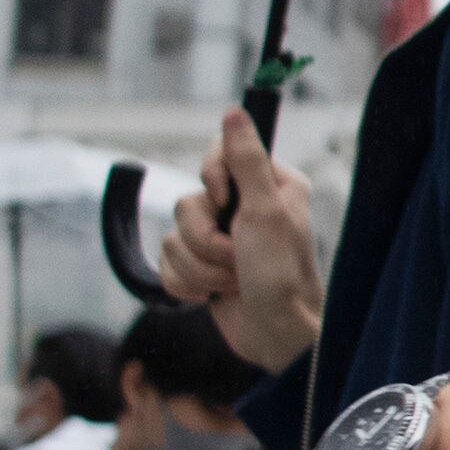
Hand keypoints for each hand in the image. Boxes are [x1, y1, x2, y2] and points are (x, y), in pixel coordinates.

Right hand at [158, 109, 322, 375]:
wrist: (276, 338)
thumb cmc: (281, 276)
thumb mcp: (265, 212)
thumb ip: (246, 160)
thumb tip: (234, 111)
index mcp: (270, 185)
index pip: (217, 156)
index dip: (213, 181)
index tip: (227, 203)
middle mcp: (246, 208)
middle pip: (187, 201)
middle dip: (206, 238)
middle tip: (238, 257)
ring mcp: (222, 240)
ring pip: (174, 236)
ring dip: (200, 267)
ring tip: (232, 282)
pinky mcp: (203, 270)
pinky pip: (168, 264)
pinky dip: (187, 284)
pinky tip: (215, 297)